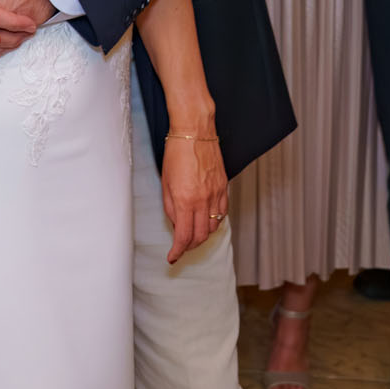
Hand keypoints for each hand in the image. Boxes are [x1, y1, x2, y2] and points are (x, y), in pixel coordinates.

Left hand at [159, 135, 228, 263]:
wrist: (195, 131)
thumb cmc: (176, 153)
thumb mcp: (165, 182)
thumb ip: (170, 207)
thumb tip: (175, 224)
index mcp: (184, 200)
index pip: (183, 237)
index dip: (177, 251)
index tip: (172, 257)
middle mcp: (202, 200)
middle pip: (200, 236)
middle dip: (189, 247)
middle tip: (181, 248)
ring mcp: (216, 194)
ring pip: (213, 226)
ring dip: (203, 236)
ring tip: (193, 235)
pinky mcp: (224, 186)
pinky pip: (222, 212)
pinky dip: (215, 221)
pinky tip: (207, 220)